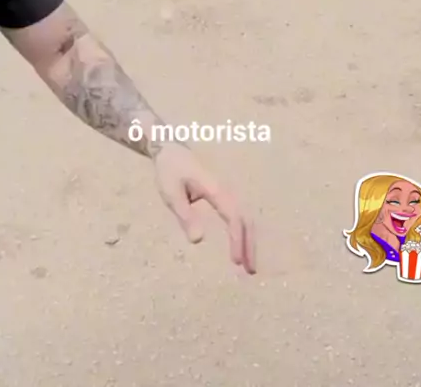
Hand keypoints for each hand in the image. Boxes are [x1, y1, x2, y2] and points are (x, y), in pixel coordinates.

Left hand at [153, 143, 255, 273]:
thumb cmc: (170, 171)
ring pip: (245, 217)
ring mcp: (226, 192)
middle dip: (249, 244)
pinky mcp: (223, 195)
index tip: (237, 262)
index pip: (233, 216)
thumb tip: (198, 241)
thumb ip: (185, 215)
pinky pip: (238, 215)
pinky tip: (241, 246)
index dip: (237, 239)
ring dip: (248, 240)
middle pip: (246, 218)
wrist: (172, 150)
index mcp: (215, 189)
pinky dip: (243, 232)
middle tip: (250, 271)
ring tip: (248, 265)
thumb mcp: (171, 193)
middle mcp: (226, 190)